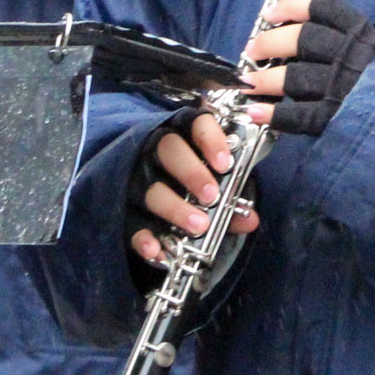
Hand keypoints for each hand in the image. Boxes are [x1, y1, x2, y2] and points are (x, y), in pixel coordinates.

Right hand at [129, 107, 260, 266]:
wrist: (162, 198)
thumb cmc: (195, 185)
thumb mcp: (215, 187)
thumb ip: (231, 199)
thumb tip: (250, 219)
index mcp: (186, 136)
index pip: (198, 124)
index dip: (212, 140)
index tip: (225, 164)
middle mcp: (157, 151)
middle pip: (169, 149)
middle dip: (192, 172)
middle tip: (211, 196)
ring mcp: (137, 178)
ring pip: (151, 188)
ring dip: (175, 207)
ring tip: (199, 226)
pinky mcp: (125, 208)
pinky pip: (130, 222)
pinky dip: (143, 237)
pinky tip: (157, 250)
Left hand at [241, 0, 374, 135]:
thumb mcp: (368, 47)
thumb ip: (338, 37)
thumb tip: (288, 33)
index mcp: (358, 32)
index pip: (322, 7)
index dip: (291, 7)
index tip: (271, 14)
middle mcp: (349, 55)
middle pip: (301, 39)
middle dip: (270, 43)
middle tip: (254, 50)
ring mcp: (341, 87)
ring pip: (293, 77)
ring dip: (265, 79)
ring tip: (249, 83)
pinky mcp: (334, 116)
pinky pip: (297, 115)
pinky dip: (273, 114)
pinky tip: (256, 112)